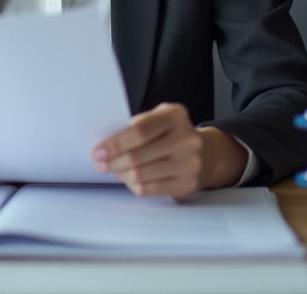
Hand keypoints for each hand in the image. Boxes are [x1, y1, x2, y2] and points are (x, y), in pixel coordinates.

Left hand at [91, 102, 246, 200]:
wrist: (207, 154)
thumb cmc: (174, 135)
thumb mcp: (160, 118)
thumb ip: (138, 125)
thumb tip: (107, 143)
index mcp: (176, 116)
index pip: (140, 131)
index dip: (115, 143)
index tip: (99, 151)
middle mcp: (186, 139)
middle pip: (138, 155)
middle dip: (113, 161)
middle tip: (100, 163)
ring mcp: (189, 163)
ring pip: (141, 174)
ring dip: (121, 174)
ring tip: (114, 170)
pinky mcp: (187, 184)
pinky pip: (149, 189)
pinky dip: (133, 185)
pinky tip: (129, 179)